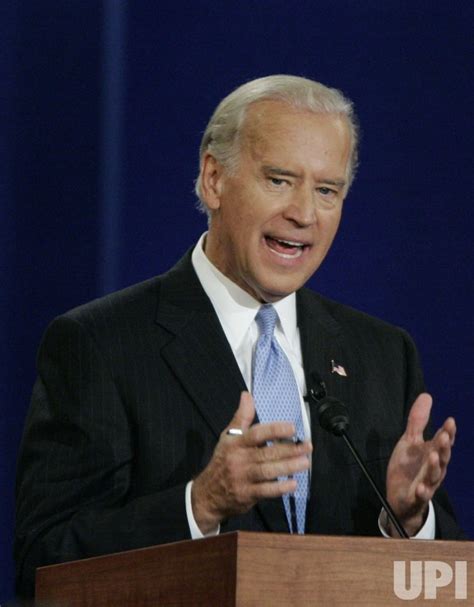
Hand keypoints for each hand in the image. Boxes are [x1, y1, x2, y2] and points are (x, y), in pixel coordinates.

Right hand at [191, 391, 311, 533]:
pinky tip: (293, 483)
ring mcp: (243, 478)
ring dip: (289, 467)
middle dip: (289, 450)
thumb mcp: (228, 437)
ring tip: (305, 462)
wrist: (208, 493)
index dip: (275, 430)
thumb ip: (241, 417)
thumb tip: (247, 395)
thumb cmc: (223, 460)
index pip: (256, 434)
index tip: (292, 428)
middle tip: (307, 446)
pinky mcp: (247, 494)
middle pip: (266, 453)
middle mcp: (240, 459)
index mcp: (236, 443)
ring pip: (268, 471)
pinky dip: (280, 487)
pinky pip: (266, 491)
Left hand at [386, 393, 455, 536]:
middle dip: (444, 447)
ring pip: (434, 476)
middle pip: (442, 457)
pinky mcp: (417, 497)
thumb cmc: (409, 467)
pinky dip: (423, 492)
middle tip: (444, 436)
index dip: (448, 432)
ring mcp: (427, 483)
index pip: (443, 441)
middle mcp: (434, 468)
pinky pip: (422, 496)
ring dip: (434, 466)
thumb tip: (427, 395)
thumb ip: (418, 421)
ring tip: (432, 456)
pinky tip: (421, 488)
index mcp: (433, 453)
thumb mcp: (410, 441)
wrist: (400, 496)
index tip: (450, 421)